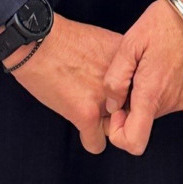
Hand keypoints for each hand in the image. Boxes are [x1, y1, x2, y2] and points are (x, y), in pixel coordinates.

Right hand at [6, 13, 123, 152]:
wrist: (38, 42)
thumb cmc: (65, 39)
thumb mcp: (105, 43)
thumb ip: (120, 65)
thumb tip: (128, 82)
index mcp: (131, 64)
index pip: (144, 93)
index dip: (129, 94)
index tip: (119, 94)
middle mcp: (124, 83)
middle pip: (131, 112)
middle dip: (118, 111)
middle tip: (100, 101)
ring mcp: (107, 100)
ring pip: (116, 130)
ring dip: (104, 125)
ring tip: (86, 109)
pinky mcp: (87, 115)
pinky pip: (96, 144)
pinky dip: (89, 139)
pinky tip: (81, 125)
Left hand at [102, 0, 182, 154]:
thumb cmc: (161, 24)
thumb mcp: (128, 44)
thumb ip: (115, 79)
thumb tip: (112, 105)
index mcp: (152, 92)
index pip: (133, 141)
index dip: (118, 133)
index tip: (117, 109)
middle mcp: (171, 102)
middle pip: (142, 122)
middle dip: (131, 104)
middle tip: (132, 74)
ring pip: (155, 111)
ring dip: (146, 95)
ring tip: (148, 66)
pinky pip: (170, 103)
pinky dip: (162, 92)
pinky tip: (162, 68)